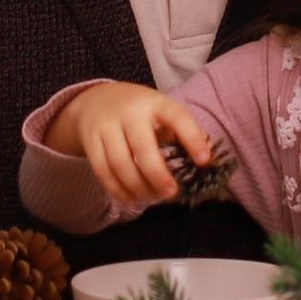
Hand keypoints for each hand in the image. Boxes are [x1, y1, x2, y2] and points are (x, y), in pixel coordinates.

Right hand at [56, 82, 213, 207]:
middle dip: (158, 175)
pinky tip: (132, 199)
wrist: (95, 100)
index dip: (192, 138)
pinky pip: (102, 170)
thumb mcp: (163, 112)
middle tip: (171, 193)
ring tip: (152, 197)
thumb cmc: (140, 112)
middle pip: (143, 148)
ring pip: (120, 163)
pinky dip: (117, 189)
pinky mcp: (91, 141)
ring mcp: (107, 126)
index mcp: (156, 103)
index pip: (177, 117)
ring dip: (138, 186)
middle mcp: (130, 113)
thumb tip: (209, 160)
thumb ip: (184, 133)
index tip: (205, 161)